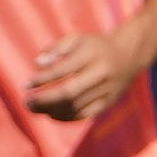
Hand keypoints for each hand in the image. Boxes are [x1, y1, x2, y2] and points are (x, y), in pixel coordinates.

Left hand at [27, 25, 149, 121]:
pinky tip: (51, 114)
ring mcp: (106, 90)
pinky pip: (84, 114)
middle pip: (69, 92)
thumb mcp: (77, 39)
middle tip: (27, 102)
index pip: (62, 70)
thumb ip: (56, 48)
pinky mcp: (108, 102)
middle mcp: (100, 73)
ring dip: (51, 110)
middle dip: (45, 99)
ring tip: (34, 109)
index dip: (42, 79)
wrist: (129, 55)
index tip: (27, 84)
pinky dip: (65, 117)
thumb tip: (38, 64)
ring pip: (75, 106)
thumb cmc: (95, 46)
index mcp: (91, 54)